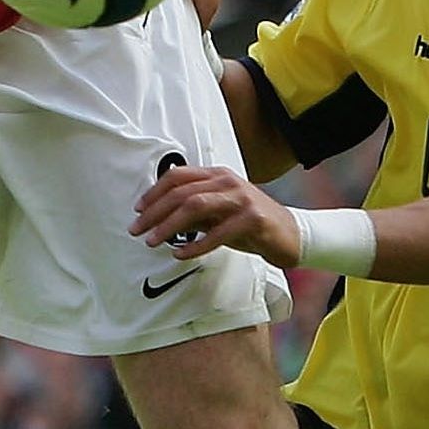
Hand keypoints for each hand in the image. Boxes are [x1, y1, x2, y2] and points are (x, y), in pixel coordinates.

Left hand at [131, 163, 300, 264]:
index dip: (154, 192)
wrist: (291, 233)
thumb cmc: (250, 223)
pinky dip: (195, 244)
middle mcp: (228, 181)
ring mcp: (241, 198)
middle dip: (154, 212)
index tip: (138, 210)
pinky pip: (217, 232)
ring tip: (153, 241)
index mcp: (217, 175)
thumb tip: (159, 217)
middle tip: (137, 229)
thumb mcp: (218, 212)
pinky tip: (181, 253)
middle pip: (181, 192)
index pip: (178, 176)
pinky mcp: (252, 219)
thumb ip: (193, 211)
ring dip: (169, 226)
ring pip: (195, 206)